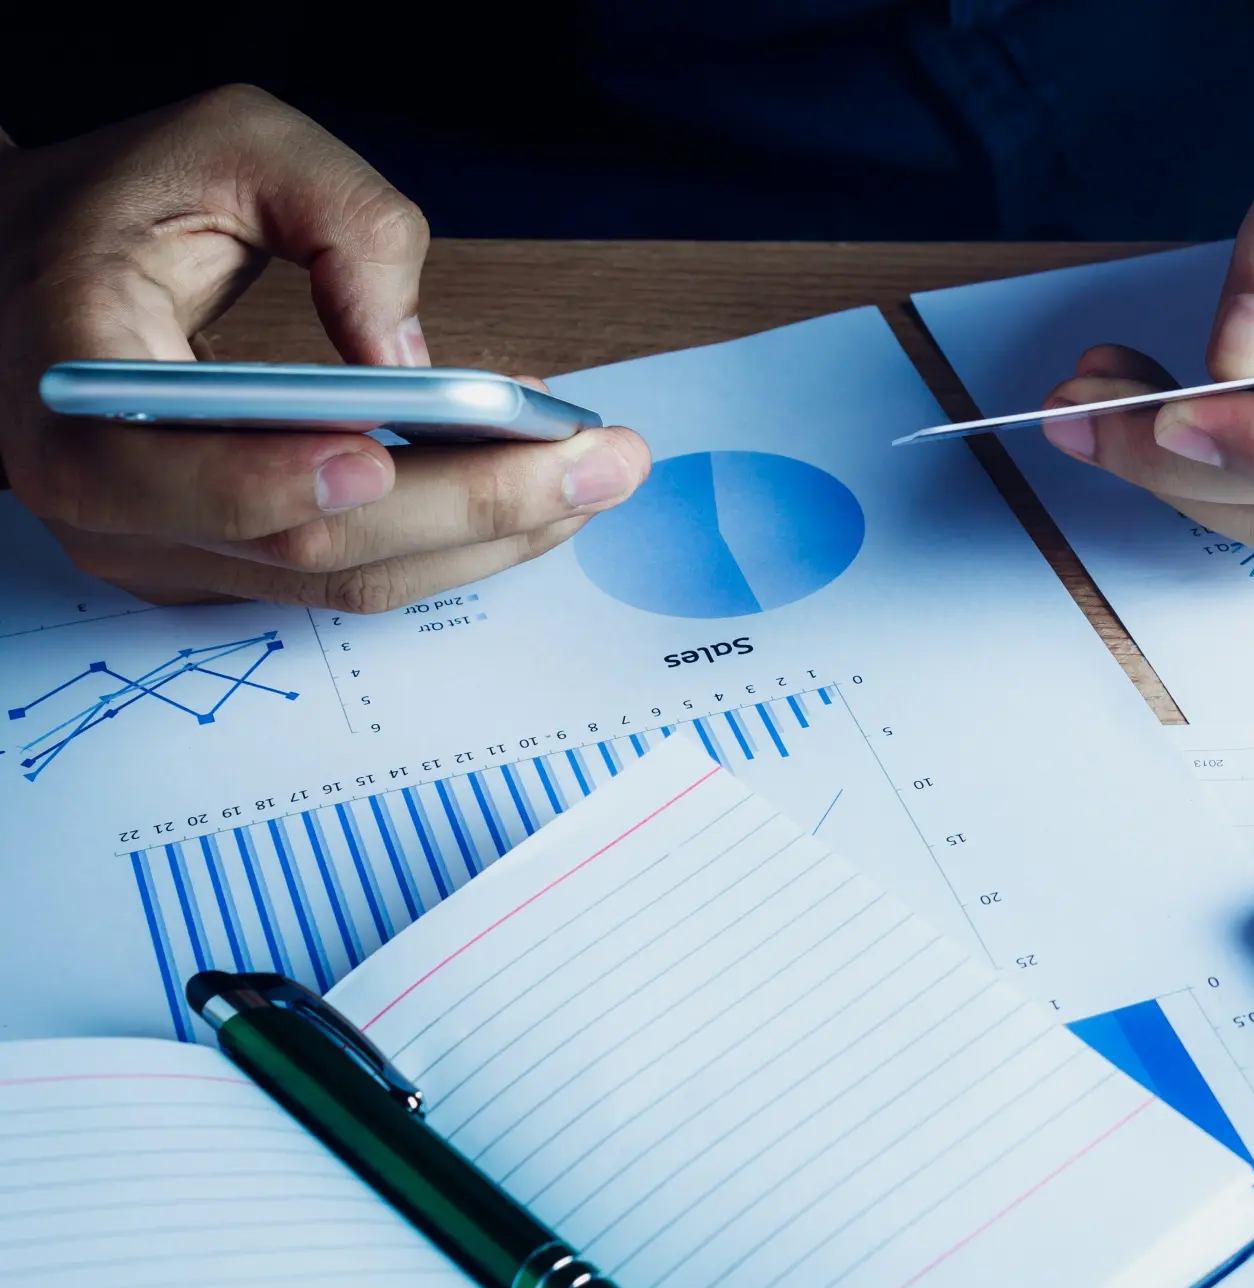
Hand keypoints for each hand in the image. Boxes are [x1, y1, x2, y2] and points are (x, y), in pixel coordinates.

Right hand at [0, 86, 650, 609]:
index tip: (380, 457)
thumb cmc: (130, 205)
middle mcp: (106, 498)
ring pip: (352, 579)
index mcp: (71, 381)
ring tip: (594, 472)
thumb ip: (339, 217)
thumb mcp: (230, 147)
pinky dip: (455, 534)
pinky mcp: (227, 570)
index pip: (159, 469)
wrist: (45, 275)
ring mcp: (168, 551)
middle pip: (310, 543)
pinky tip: (532, 484)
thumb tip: (413, 355)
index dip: (274, 477)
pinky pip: (358, 574)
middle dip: (476, 507)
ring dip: (490, 534)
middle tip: (602, 462)